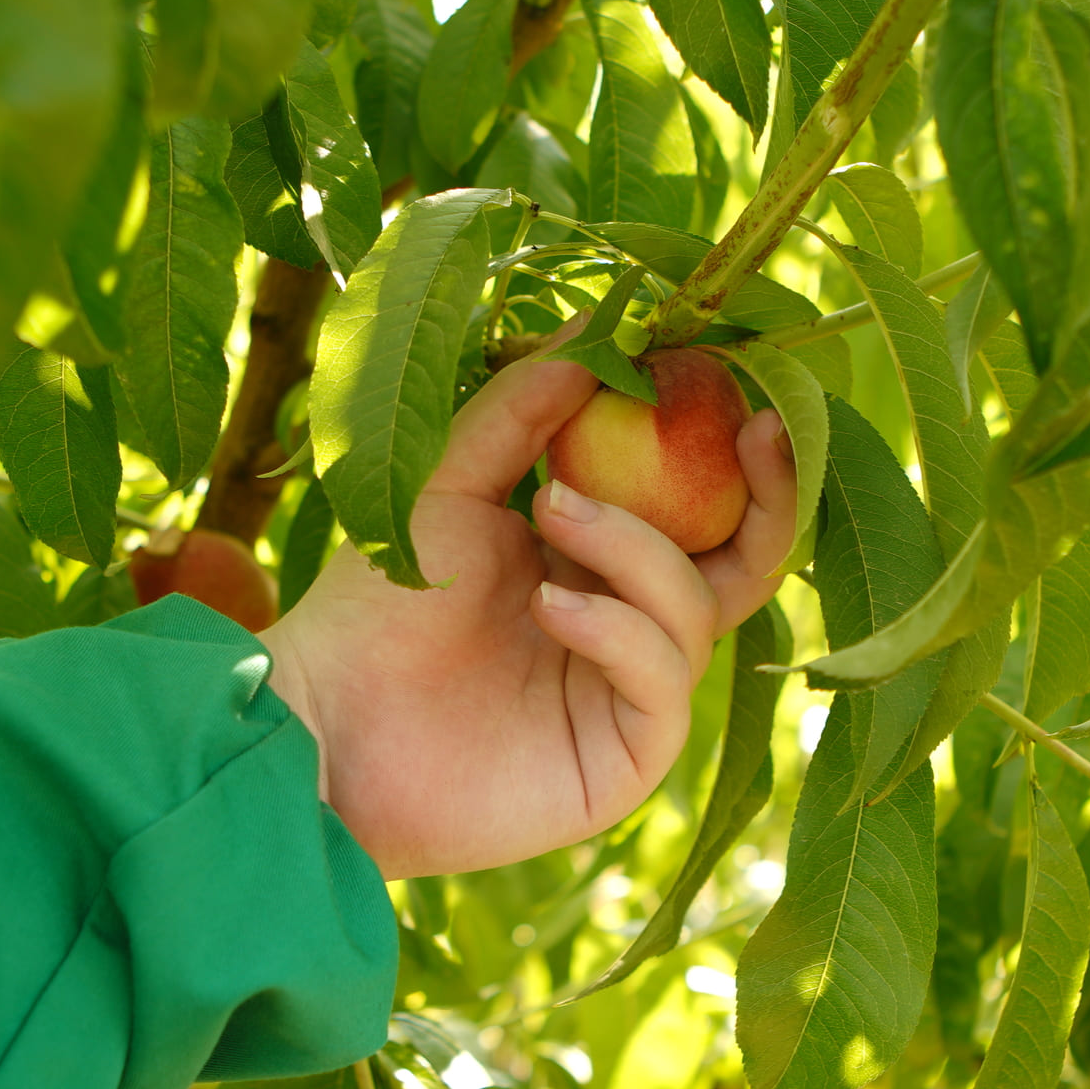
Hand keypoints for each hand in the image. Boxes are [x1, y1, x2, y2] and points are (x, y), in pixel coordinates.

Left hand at [258, 357, 797, 878]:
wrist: (321, 719)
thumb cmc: (376, 606)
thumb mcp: (451, 483)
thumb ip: (521, 409)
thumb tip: (596, 328)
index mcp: (599, 562)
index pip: (703, 510)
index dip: (738, 456)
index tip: (742, 387)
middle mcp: (630, 627)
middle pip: (745, 568)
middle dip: (768, 502)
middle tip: (753, 434)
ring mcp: (630, 696)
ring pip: (697, 611)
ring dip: (636, 547)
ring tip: (551, 512)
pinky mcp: (622, 761)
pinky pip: (665, 683)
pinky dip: (619, 629)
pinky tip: (551, 605)